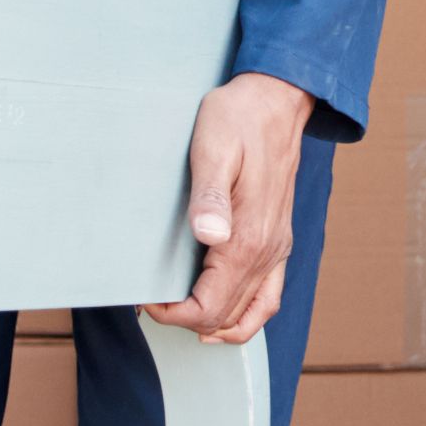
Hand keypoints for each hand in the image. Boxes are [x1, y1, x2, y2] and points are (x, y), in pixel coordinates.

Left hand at [144, 73, 314, 346]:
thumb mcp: (213, 148)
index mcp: (247, 238)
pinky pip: (269, 296)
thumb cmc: (238, 119)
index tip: (146, 296)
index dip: (172, 314)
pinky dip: (246, 316)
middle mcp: (267, 251)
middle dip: (186, 319)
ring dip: (216, 325)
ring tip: (181, 319)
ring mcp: (277, 248)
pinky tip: (224, 313)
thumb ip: (210, 196)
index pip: (209, 307)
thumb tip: (208, 235)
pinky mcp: (279, 240)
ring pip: (251, 314)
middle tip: (151, 301)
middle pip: (226, 316)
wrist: (276, 100)